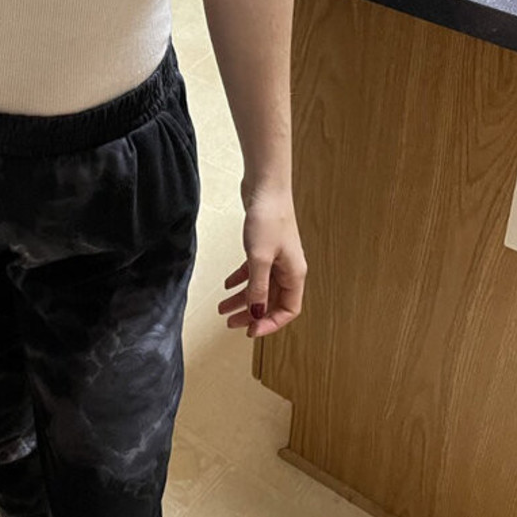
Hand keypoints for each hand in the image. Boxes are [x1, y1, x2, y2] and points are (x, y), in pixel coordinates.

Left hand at [217, 184, 306, 337]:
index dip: (269, 323)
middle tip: (230, 323)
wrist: (265, 186)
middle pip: (272, 301)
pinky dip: (241, 279)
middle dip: (251, 314)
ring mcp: (277, 258)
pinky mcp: (265, 247)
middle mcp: (288, 268)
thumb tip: (256, 312)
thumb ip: (257, 287)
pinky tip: (227, 284)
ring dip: (242, 298)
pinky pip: (254, 271)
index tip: (249, 330)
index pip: (288, 310)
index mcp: (294, 274)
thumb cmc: (268, 218)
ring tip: (222, 307)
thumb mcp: (259, 258)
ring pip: (260, 287)